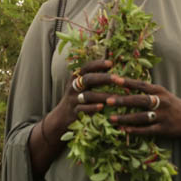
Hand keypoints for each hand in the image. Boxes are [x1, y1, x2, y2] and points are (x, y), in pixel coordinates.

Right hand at [30, 59, 116, 173]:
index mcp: (76, 77)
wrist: (62, 117)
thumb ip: (94, 77)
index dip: (98, 64)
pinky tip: (102, 107)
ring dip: (103, 95)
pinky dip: (92, 108)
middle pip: (88, 79)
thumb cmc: (78, 98)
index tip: (111, 63)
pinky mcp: (73, 112)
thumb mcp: (82, 86)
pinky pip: (83, 109)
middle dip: (104, 78)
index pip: (86, 67)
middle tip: (118, 79)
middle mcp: (73, 87)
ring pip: (88, 95)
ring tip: (117, 97)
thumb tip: (112, 65)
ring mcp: (72, 100)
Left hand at [102, 77, 180, 138]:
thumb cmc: (171, 104)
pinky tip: (124, 129)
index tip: (113, 79)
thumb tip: (125, 86)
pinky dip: (135, 130)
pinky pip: (147, 130)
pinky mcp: (164, 129)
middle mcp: (161, 102)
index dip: (127, 82)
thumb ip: (146, 90)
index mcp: (159, 91)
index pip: (141, 85)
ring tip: (111, 118)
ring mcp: (162, 116)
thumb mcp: (161, 93)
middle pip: (139, 100)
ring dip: (125, 118)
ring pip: (141, 117)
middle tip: (108, 100)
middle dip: (123, 100)